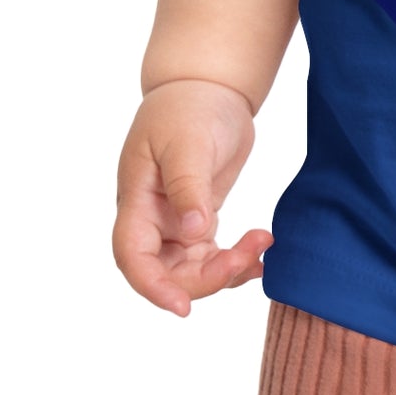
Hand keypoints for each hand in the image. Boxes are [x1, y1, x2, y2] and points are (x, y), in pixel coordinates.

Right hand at [113, 77, 274, 316]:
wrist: (208, 87)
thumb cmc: (189, 107)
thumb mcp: (188, 141)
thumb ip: (189, 187)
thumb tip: (194, 232)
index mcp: (138, 199)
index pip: (133, 256)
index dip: (153, 287)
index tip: (182, 307)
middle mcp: (152, 218)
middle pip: (165, 272)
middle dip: (204, 278)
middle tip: (244, 259)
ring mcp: (175, 221)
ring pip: (192, 269)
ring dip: (225, 270)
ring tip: (262, 243)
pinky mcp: (199, 218)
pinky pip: (211, 255)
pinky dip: (235, 260)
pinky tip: (260, 250)